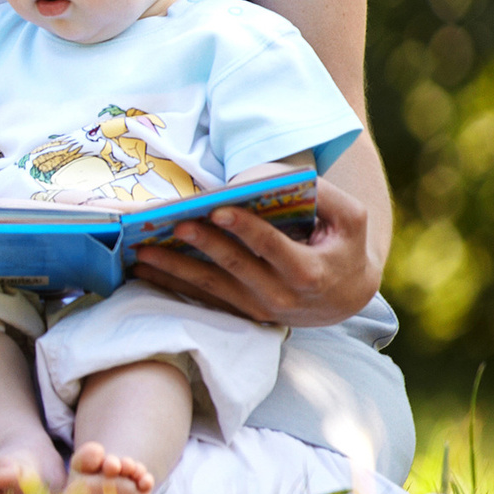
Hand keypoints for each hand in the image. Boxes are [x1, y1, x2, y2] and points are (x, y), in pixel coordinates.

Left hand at [129, 177, 382, 326]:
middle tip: (175, 224)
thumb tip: (267, 180)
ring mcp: (258, 309)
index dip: (245, 229)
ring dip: (175, 270)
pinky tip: (145, 271)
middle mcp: (281, 296)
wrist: (346, 295)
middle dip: (204, 245)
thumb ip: (320, 195)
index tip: (218, 209)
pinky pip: (203, 300)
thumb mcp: (350, 217)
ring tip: (143, 252)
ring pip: (212, 288)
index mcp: (309, 271)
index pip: (272, 248)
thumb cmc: (344, 245)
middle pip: (236, 268)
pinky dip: (172, 286)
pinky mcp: (241, 313)